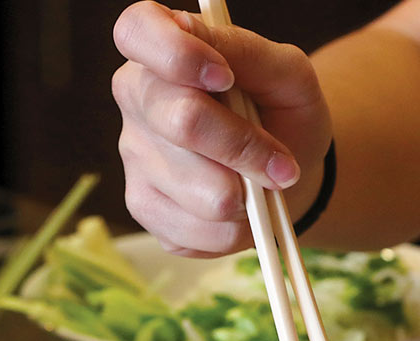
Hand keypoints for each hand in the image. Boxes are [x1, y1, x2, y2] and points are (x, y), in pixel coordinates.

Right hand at [111, 1, 331, 256]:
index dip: (179, 55)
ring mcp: (133, 155)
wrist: (283, 173)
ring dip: (247, 196)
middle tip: (282, 165)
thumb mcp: (286, 73)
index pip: (137, 31)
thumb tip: (215, 56)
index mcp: (161, 46)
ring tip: (259, 185)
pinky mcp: (143, 206)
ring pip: (200, 190)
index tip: (225, 77)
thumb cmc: (281, 113)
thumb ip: (250, 54)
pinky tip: (240, 210)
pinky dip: (236, 228)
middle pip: (183, 120)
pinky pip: (197, 229)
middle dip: (245, 148)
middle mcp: (136, 97)